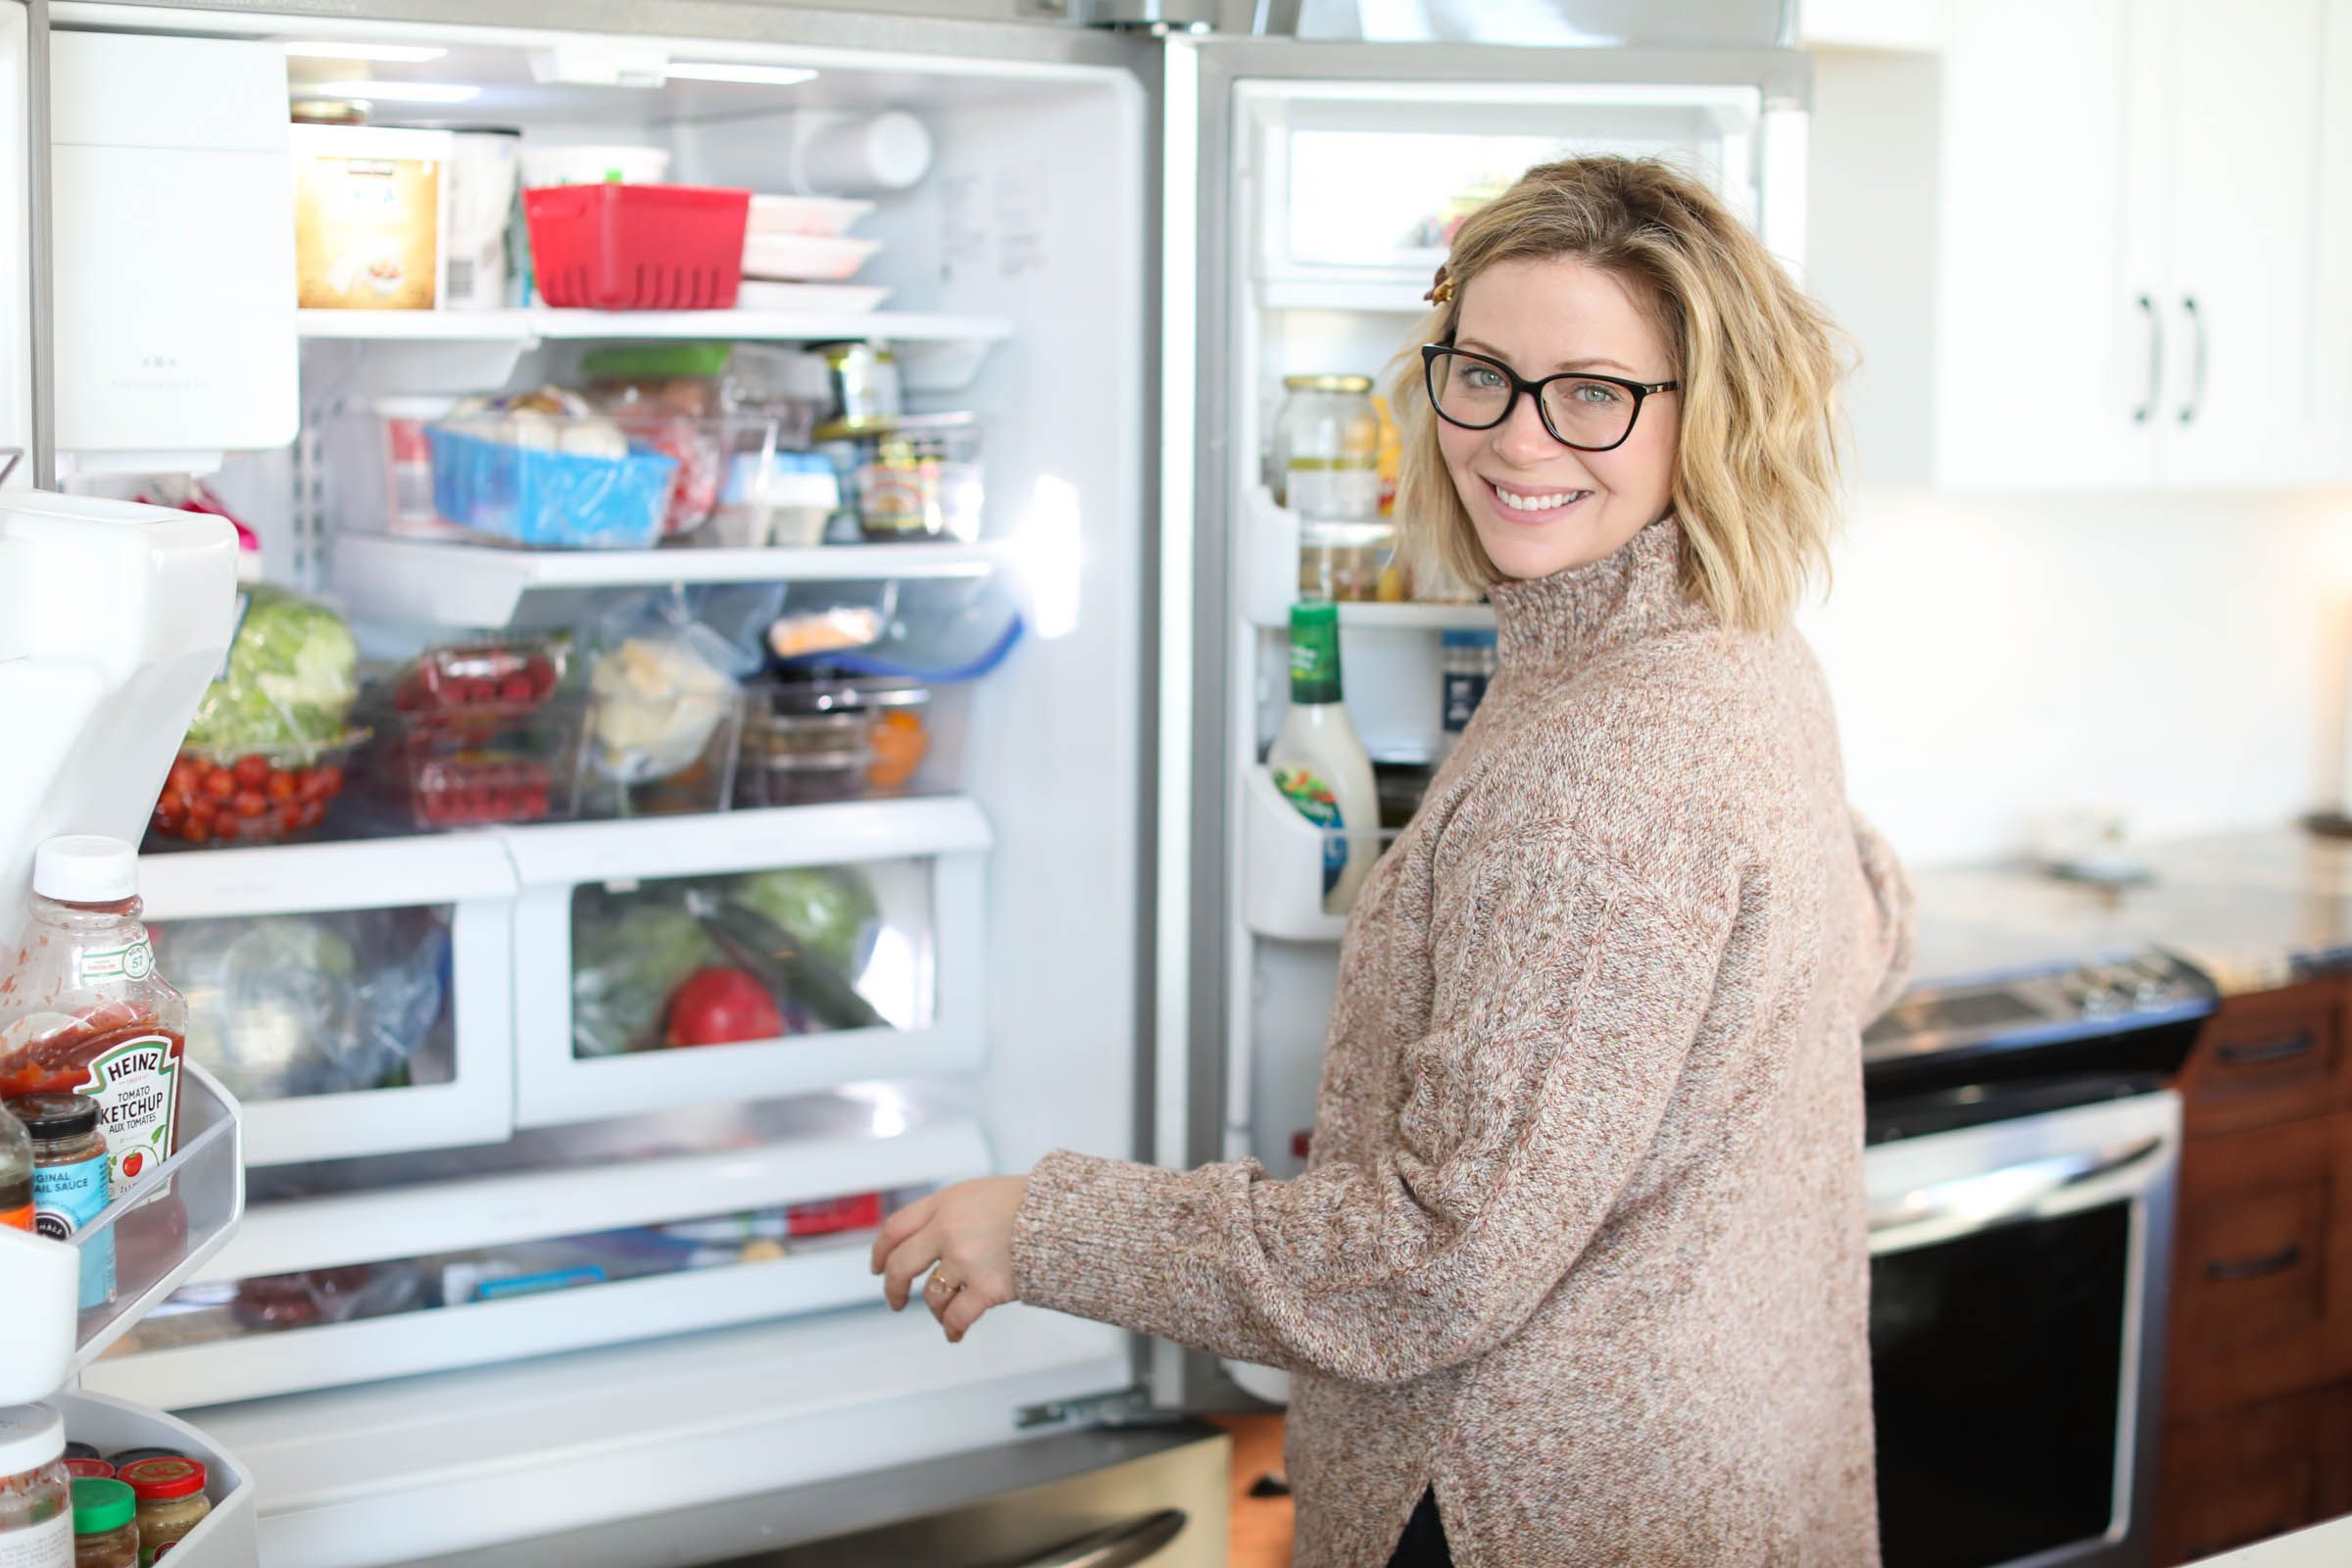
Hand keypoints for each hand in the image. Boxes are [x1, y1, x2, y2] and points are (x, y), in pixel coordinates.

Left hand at [871, 1174, 1027, 1342]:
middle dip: (893, 1289)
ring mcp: (966, 1260)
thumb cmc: (1027, 1204)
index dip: (881, 1252)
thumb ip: (948, 1212)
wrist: (1062, 1217)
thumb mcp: (978, 1193)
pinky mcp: (987, 1287)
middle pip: (900, 1266)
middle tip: (896, 1301)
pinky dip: (953, 1328)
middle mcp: (947, 1230)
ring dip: (935, 1310)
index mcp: (945, 1203)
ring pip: (931, 1296)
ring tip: (946, 1314)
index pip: (895, 1229)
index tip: (879, 1267)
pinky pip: (958, 1317)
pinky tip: (955, 1333)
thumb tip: (924, 1239)